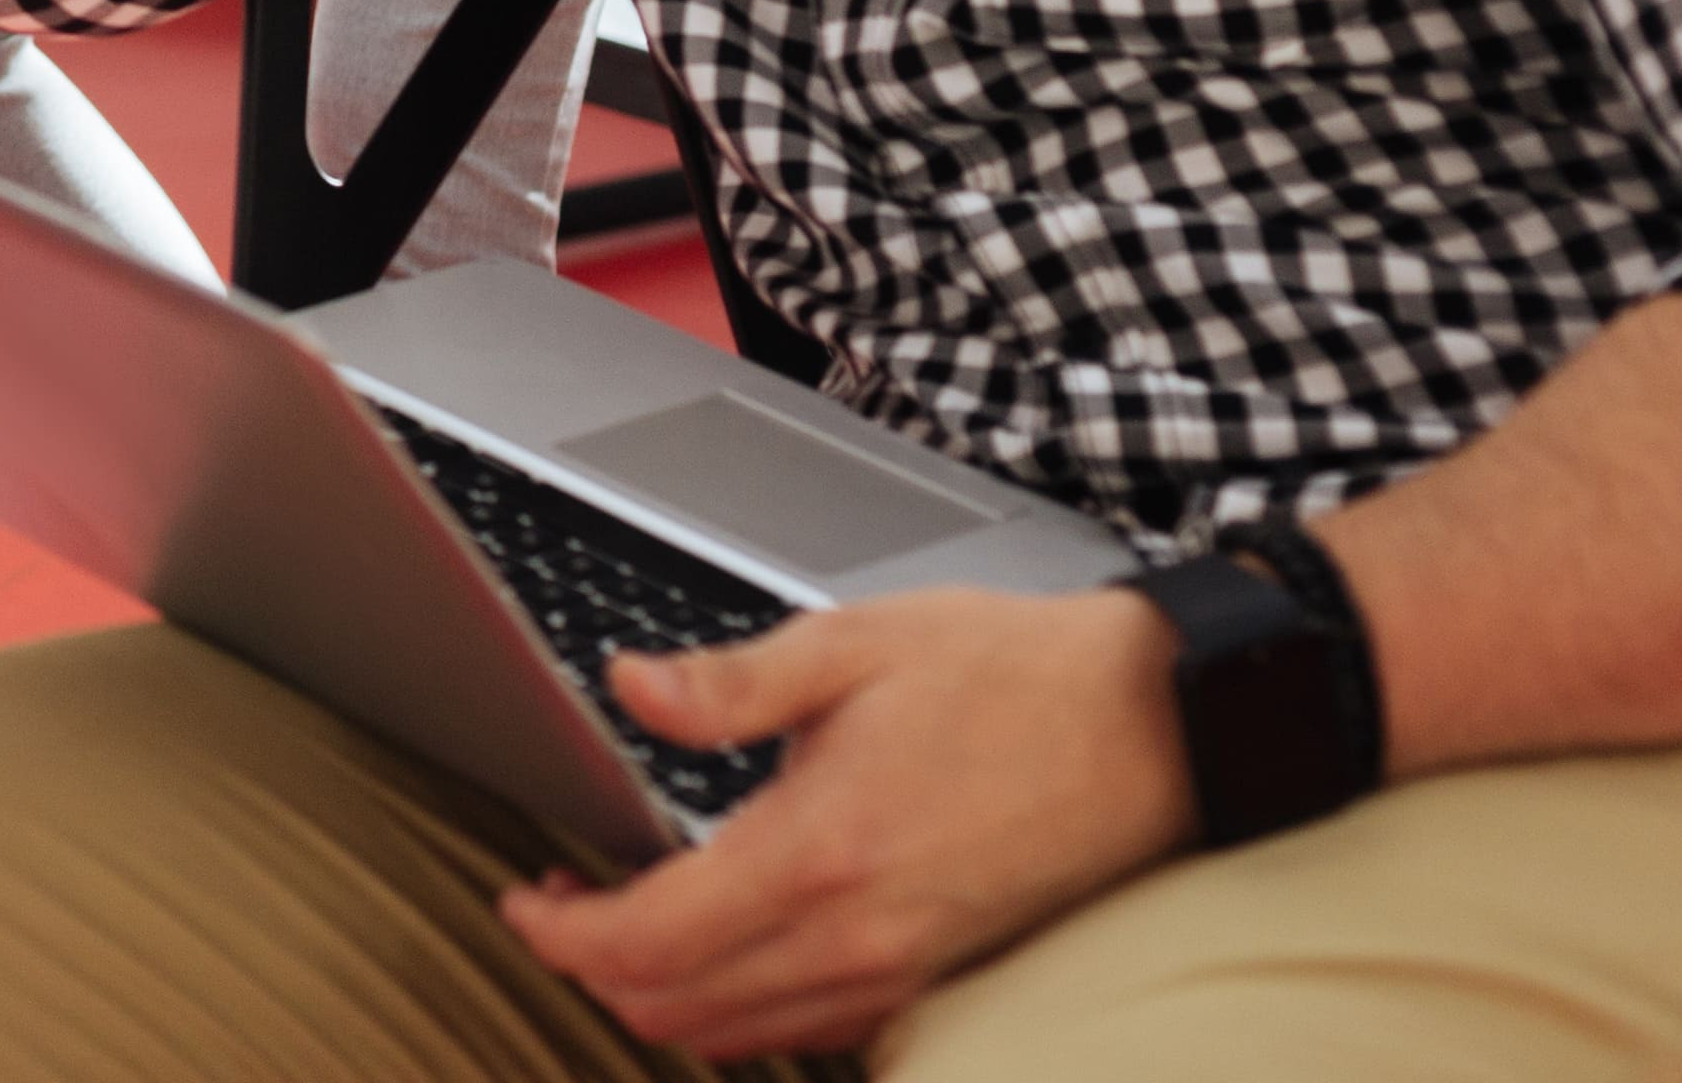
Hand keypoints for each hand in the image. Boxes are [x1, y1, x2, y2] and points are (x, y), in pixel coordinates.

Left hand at [498, 586, 1190, 1059]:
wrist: (1155, 730)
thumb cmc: (1014, 677)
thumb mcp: (852, 646)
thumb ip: (727, 684)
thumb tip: (628, 687)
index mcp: (819, 852)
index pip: (649, 939)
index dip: (561, 933)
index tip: (526, 898)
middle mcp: (858, 935)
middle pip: (678, 1007)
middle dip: (594, 969)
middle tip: (558, 908)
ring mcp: (903, 970)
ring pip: (739, 1035)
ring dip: (661, 996)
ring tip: (622, 926)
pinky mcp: (936, 978)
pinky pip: (808, 1031)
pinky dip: (738, 1012)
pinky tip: (720, 950)